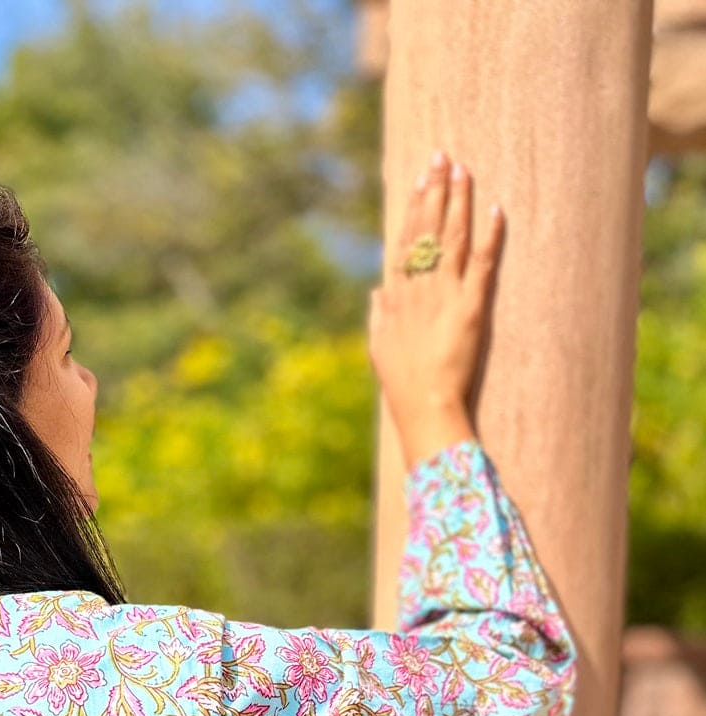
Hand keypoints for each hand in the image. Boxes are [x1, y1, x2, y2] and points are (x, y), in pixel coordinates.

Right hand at [369, 150, 504, 469]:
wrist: (423, 404)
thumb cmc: (400, 380)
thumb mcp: (378, 345)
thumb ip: (377, 314)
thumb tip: (377, 291)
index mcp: (396, 294)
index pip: (405, 239)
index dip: (413, 205)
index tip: (420, 177)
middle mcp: (419, 287)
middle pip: (427, 228)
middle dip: (436, 189)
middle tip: (443, 155)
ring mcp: (444, 294)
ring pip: (452, 237)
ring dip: (459, 201)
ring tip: (464, 170)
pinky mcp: (471, 307)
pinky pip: (482, 264)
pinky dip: (490, 236)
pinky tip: (495, 209)